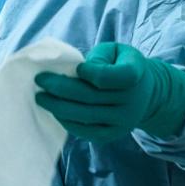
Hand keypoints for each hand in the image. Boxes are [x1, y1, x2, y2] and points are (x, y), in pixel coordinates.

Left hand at [35, 42, 184, 141]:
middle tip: (39, 81)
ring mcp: (123, 121)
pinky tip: (54, 111)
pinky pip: (86, 131)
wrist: (145, 92)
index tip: (77, 68)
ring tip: (40, 98)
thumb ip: (98, 57)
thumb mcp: (116, 51)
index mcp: (134, 75)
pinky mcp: (113, 134)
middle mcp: (131, 101)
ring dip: (58, 107)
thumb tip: (75, 70)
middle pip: (90, 97)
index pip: (110, 77)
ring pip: (85, 116)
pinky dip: (67, 121)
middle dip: (60, 88)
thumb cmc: (121, 65)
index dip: (91, 72)